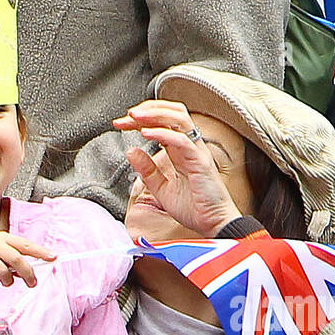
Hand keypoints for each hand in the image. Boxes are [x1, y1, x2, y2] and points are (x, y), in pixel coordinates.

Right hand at [0, 233, 53, 320]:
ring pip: (3, 272)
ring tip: (4, 281)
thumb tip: (33, 273)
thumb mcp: (1, 255)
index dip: (40, 251)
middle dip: (28, 273)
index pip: (25, 244)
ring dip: (7, 281)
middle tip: (33, 284)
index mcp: (3, 238)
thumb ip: (16, 261)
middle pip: (16, 259)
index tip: (54, 257)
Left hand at [114, 101, 243, 238]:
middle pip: (172, 113)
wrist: (213, 224)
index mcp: (180, 150)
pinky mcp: (200, 162)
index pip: (162, 123)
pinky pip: (182, 141)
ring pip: (179, 119)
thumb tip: (130, 151)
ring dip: (155, 114)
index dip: (141, 119)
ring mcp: (196, 152)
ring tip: (135, 117)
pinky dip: (163, 134)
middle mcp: (190, 146)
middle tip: (127, 115)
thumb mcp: (161, 188)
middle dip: (148, 109)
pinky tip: (146, 134)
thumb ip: (146, 170)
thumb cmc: (194, 207)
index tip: (121, 123)